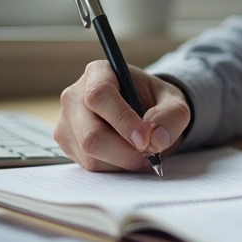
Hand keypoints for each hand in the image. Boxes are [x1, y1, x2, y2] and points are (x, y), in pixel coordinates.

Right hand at [54, 61, 190, 171]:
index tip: (145, 139)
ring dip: (123, 161)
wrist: (145, 113)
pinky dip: (116, 167)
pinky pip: (90, 166)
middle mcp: (75, 97)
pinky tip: (129, 155)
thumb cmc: (156, 102)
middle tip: (151, 154)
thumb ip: (171, 115)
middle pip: (91, 133)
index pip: (100, 96)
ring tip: (144, 153)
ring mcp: (68, 123)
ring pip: (90, 155)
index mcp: (98, 73)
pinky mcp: (69, 145)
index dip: (122, 120)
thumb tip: (156, 138)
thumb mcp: (174, 102)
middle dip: (125, 151)